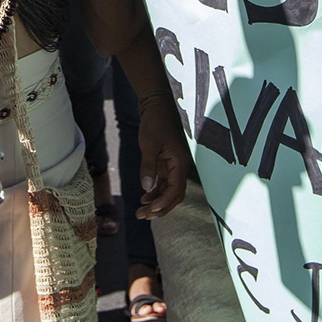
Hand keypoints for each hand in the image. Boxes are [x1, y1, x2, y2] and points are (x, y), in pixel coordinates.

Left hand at [134, 97, 189, 219]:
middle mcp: (179, 166)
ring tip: (141, 211)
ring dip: (157, 202)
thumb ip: (148, 166)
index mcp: (179, 162)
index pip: (176, 190)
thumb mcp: (149, 143)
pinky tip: (144, 197)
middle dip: (160, 207)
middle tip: (143, 216)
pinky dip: (156, 192)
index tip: (151, 211)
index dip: (164, 203)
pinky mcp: (167, 163)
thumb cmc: (155, 122)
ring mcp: (173, 165)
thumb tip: (146, 187)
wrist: (157, 105)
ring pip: (169, 190)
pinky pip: (164, 183)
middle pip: (175, 194)